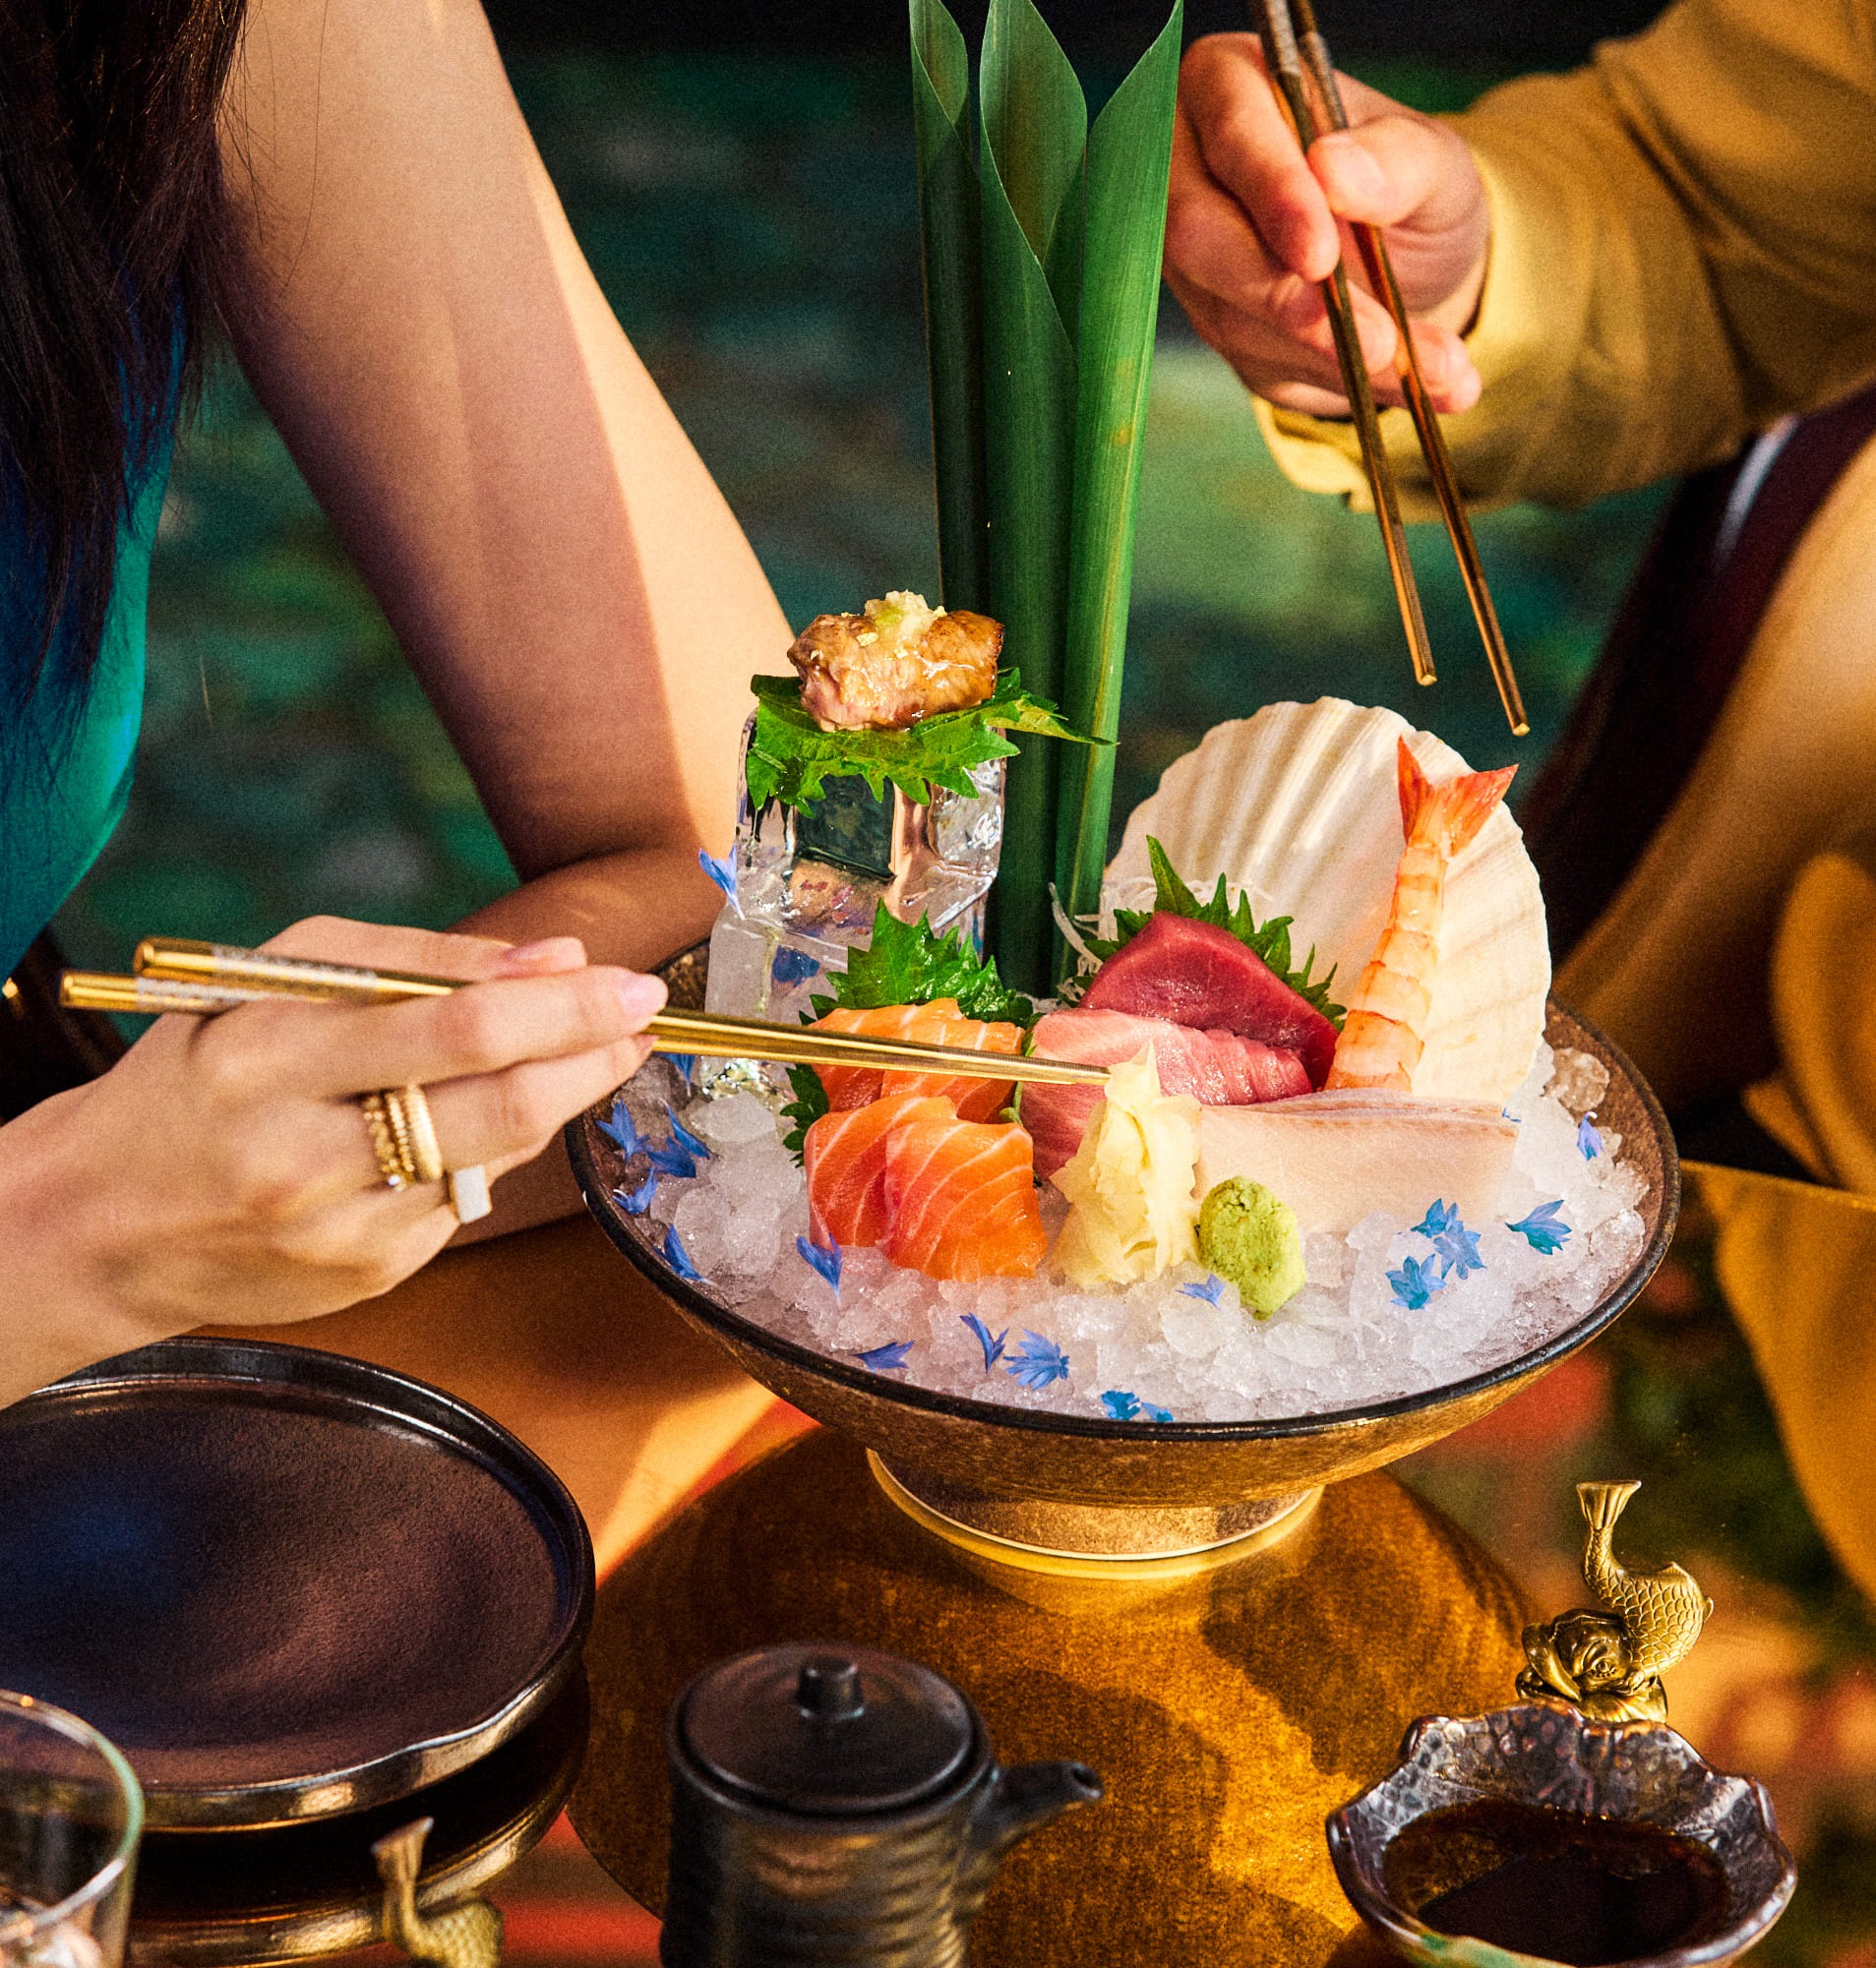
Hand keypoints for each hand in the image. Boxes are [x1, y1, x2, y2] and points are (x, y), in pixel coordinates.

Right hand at [3, 918, 665, 1351]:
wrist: (96, 1223)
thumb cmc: (195, 1075)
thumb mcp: (269, 983)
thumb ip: (412, 962)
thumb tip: (552, 960)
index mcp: (267, 1057)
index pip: (455, 1029)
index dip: (564, 1007)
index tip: (628, 981)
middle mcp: (303, 1152)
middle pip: (499, 1103)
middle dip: (592, 1054)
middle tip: (642, 1017)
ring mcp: (339, 1227)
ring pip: (500, 1157)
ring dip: (567, 1098)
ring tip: (596, 1054)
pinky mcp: (367, 1274)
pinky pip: (467, 1200)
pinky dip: (496, 1151)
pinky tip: (487, 1120)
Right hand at [1165, 34, 1490, 417]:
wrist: (1410, 258)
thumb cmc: (1409, 182)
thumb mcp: (1432, 159)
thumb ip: (1394, 159)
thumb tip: (1336, 169)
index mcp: (1230, 89)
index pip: (1233, 137)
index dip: (1271, 195)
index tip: (1320, 254)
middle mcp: (1189, 171)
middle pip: (1198, 238)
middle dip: (1284, 298)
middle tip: (1373, 339)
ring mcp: (1192, 259)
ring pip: (1228, 315)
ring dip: (1329, 352)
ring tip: (1427, 369)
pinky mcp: (1215, 326)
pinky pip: (1258, 363)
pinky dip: (1335, 379)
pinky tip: (1406, 385)